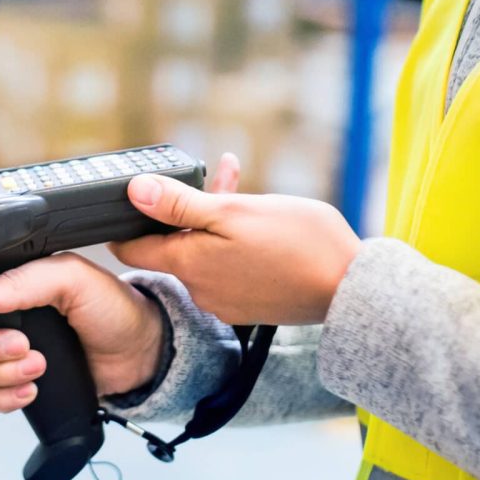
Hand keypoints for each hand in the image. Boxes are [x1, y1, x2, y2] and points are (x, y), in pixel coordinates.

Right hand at [0, 153, 245, 413]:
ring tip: (38, 366)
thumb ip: (23, 281)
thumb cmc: (112, 307)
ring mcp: (4, 349)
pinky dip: (4, 396)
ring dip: (0, 372)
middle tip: (22, 346)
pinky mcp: (15, 381)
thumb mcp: (72, 279)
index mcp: (6, 281)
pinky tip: (31, 390)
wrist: (141, 353)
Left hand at [107, 169, 359, 325]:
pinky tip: (260, 218)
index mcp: (189, 265)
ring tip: (240, 183)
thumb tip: (134, 192)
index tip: (131, 198)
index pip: (132, 248)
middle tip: (210, 175)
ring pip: (204, 251)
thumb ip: (180, 204)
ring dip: (215, 219)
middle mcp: (200, 290)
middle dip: (186, 208)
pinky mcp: (250, 304)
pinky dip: (234, 241)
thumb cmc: (297, 244)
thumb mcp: (234, 212)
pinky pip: (228, 266)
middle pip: (174, 244)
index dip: (127, 220)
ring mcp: (226, 301)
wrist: (352, 288)